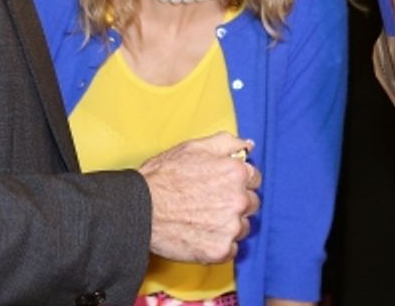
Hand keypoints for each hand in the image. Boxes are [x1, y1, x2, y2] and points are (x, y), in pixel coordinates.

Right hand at [139, 132, 259, 263]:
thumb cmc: (163, 176)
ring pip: (242, 227)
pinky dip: (219, 245)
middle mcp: (238, 199)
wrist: (140, 209)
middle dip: (235, 202)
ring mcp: (230, 227)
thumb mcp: (194, 147)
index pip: (254, 179)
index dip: (238, 181)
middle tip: (211, 203)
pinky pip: (231, 249)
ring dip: (229, 224)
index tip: (223, 186)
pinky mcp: (220, 250)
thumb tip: (247, 145)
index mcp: (235, 172)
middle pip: (251, 203)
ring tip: (203, 220)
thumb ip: (226, 143)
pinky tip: (201, 235)